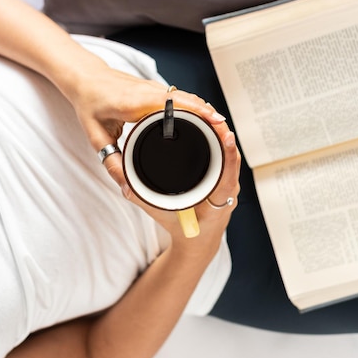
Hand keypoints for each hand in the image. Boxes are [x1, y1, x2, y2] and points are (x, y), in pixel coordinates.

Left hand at [59, 47, 228, 187]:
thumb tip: (127, 186)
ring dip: (203, 108)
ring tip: (220, 126)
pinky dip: (194, 105)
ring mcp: (154, 88)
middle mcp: (148, 92)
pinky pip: (180, 96)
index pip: (172, 104)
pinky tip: (204, 117)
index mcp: (134, 103)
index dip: (196, 112)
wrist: (87, 78)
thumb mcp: (96, 137)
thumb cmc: (90, 104)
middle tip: (225, 131)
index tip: (214, 122)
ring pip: (185, 96)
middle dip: (207, 113)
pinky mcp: (156, 89)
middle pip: (186, 100)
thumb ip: (112, 162)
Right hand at [120, 122, 240, 255]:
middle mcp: (227, 193)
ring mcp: (229, 185)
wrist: (196, 242)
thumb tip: (124, 183)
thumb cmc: (182, 230)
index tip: (227, 136)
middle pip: (232, 159)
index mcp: (216, 204)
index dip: (228, 155)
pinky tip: (215, 127)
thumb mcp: (160, 214)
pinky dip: (222, 142)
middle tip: (214, 115)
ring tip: (213, 115)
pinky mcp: (226, 178)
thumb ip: (144, 199)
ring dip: (223, 135)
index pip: (227, 176)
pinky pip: (228, 157)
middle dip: (224, 135)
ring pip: (231, 155)